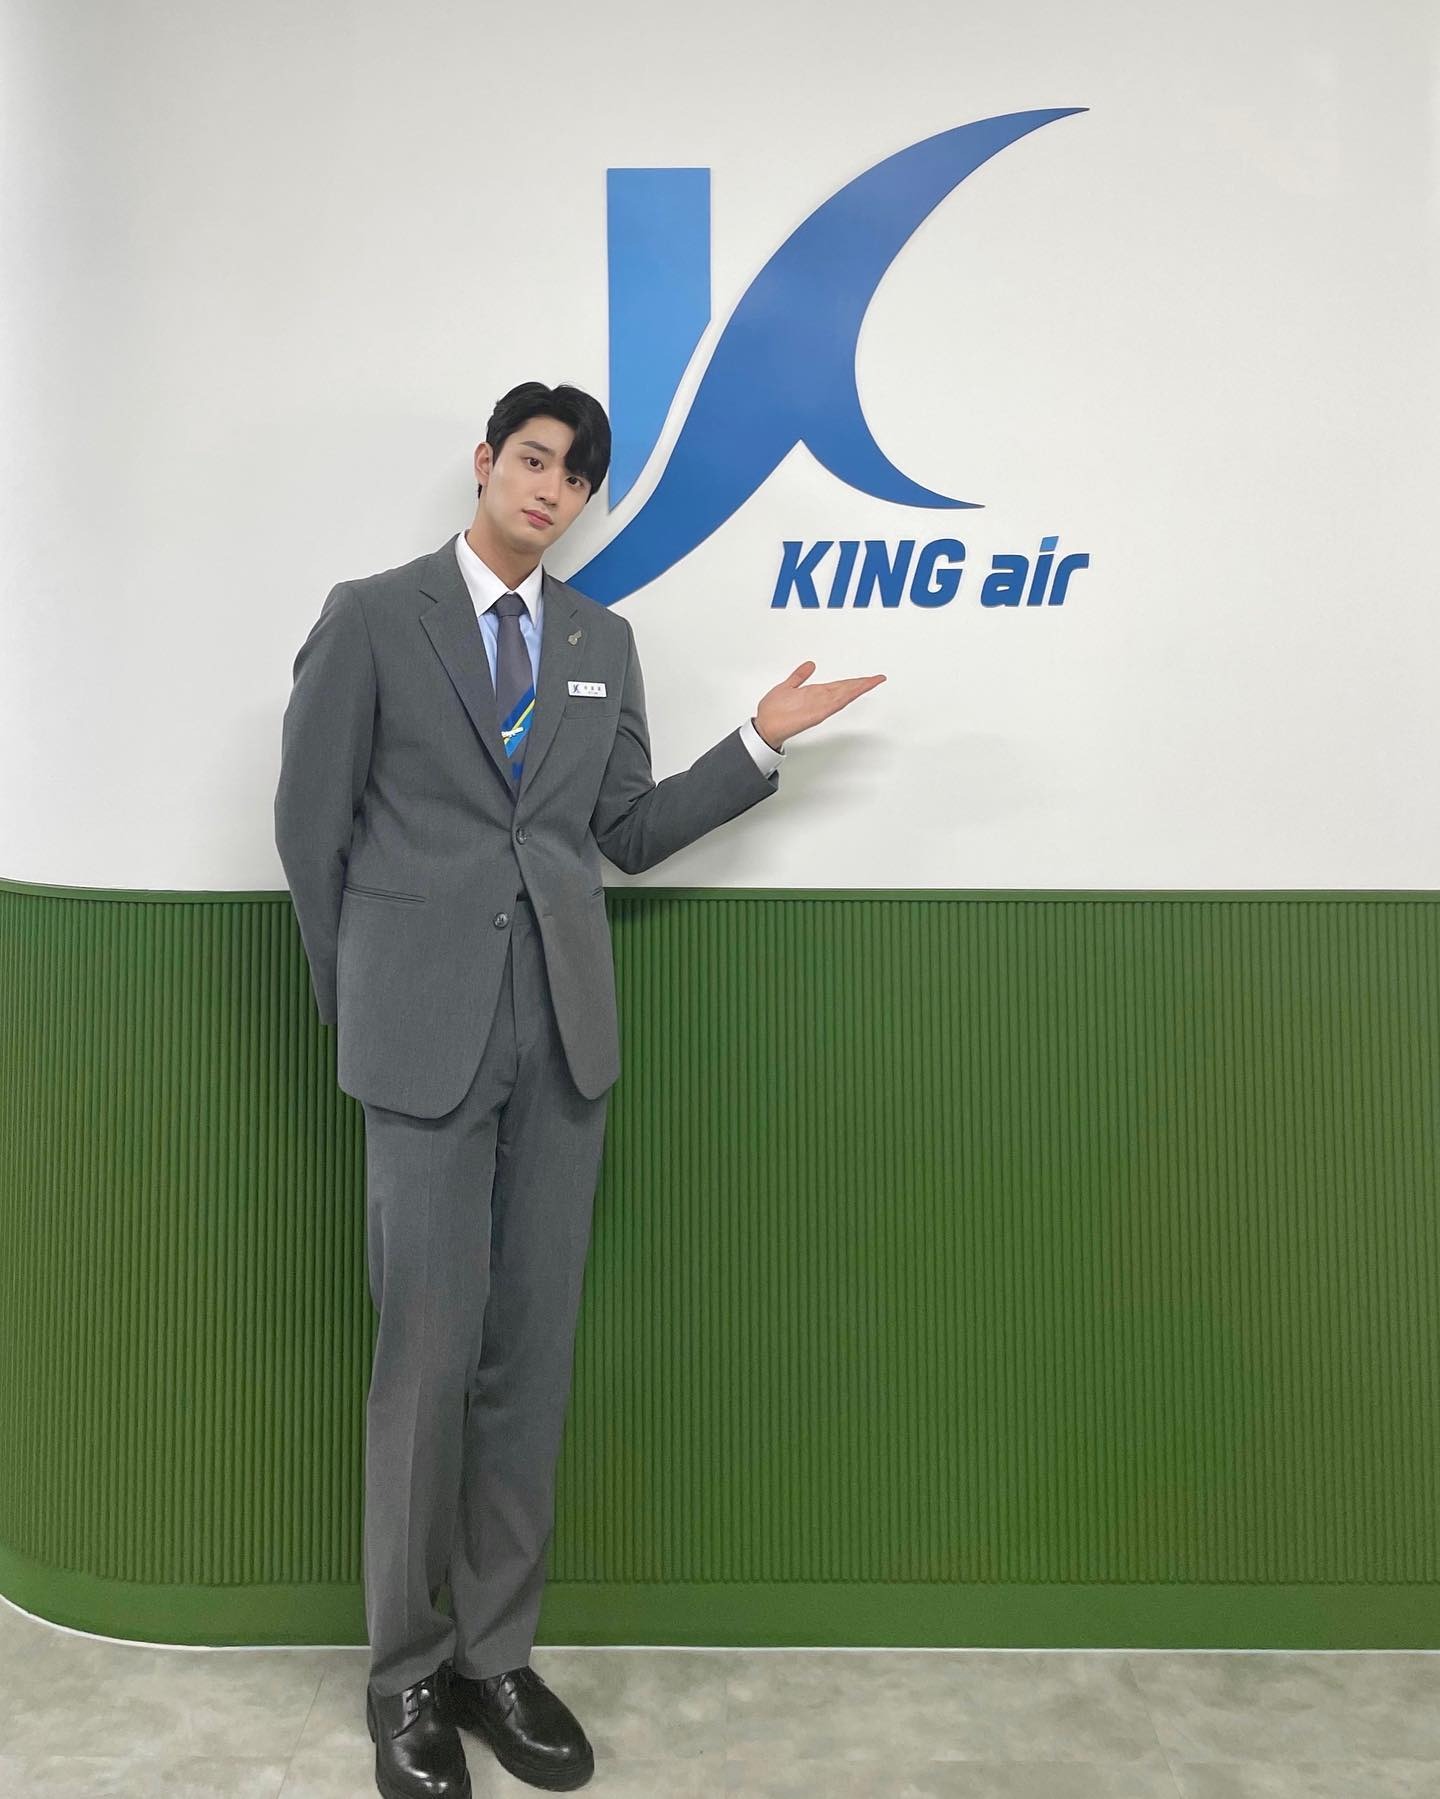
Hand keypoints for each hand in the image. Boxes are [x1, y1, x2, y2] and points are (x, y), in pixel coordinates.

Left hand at [754, 662, 885, 750]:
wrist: (764, 726)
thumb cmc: (773, 711)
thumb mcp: (787, 686)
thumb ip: (799, 676)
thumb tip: (810, 665)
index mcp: (814, 694)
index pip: (839, 685)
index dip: (854, 681)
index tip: (868, 677)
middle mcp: (818, 700)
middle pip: (844, 690)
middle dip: (861, 684)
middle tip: (877, 678)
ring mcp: (817, 708)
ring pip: (842, 696)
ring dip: (856, 689)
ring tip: (872, 682)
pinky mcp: (813, 715)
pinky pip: (831, 706)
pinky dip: (842, 700)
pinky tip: (852, 694)